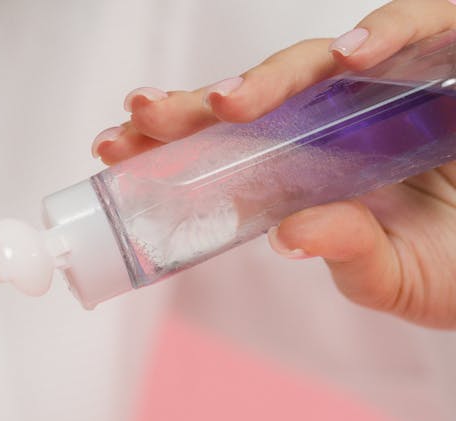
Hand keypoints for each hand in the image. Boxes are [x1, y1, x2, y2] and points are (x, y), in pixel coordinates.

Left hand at [92, 0, 455, 328]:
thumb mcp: (398, 277)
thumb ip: (348, 255)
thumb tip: (290, 236)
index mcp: (311, 171)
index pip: (229, 149)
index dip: (171, 143)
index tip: (113, 146)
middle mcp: (342, 121)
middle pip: (258, 100)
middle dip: (195, 106)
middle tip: (143, 115)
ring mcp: (393, 87)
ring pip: (321, 62)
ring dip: (273, 76)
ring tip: (230, 105)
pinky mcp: (450, 57)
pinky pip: (422, 30)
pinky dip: (389, 33)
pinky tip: (351, 57)